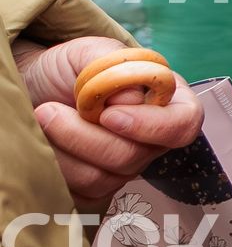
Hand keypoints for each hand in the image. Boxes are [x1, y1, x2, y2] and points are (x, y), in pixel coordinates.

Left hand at [14, 35, 203, 208]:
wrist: (32, 88)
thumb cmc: (66, 68)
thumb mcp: (88, 52)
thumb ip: (114, 67)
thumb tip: (129, 99)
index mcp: (165, 102)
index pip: (183, 123)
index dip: (152, 125)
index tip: (108, 114)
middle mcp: (151, 140)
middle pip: (133, 157)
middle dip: (83, 136)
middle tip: (48, 110)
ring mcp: (124, 168)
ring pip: (101, 178)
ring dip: (61, 149)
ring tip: (41, 118)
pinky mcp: (94, 189)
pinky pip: (76, 193)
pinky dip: (52, 168)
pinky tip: (44, 143)